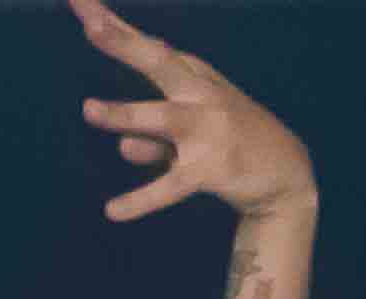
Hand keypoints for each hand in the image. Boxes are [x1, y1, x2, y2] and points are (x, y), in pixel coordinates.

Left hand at [72, 0, 310, 221]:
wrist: (286, 174)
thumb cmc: (229, 143)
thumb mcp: (190, 133)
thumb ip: (153, 137)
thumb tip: (125, 146)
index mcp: (194, 77)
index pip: (148, 46)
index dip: (113, 25)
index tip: (79, 0)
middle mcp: (201, 95)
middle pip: (159, 61)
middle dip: (125, 42)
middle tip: (92, 25)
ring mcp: (208, 129)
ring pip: (161, 118)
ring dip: (125, 113)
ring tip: (88, 110)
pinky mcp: (212, 168)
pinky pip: (170, 186)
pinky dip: (141, 200)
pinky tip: (112, 211)